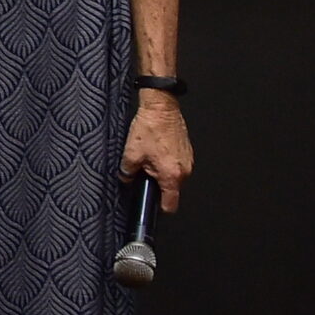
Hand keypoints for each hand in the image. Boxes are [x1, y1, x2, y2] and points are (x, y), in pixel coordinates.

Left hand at [121, 92, 193, 212]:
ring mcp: (188, 160)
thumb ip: (127, 172)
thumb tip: (126, 179)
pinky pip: (177, 164)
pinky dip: (167, 161)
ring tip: (149, 156)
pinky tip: (156, 149)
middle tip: (144, 171)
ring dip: (162, 171)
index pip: (171, 205)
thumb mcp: (131, 153)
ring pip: (174, 175)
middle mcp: (184, 170)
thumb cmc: (150, 127)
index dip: (159, 208)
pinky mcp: (187, 151)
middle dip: (157, 184)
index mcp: (172, 176)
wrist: (161, 107)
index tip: (150, 205)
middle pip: (171, 189)